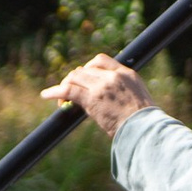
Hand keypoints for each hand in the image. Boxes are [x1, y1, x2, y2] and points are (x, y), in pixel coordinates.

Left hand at [41, 54, 156, 136]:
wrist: (145, 130)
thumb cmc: (143, 122)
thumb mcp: (138, 99)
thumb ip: (124, 92)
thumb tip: (109, 100)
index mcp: (126, 73)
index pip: (101, 60)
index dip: (88, 67)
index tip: (83, 78)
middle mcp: (113, 76)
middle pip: (85, 69)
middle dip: (74, 79)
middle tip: (69, 92)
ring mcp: (102, 86)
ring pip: (75, 77)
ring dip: (65, 86)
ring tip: (60, 98)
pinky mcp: (92, 99)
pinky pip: (68, 90)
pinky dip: (55, 91)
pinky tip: (46, 95)